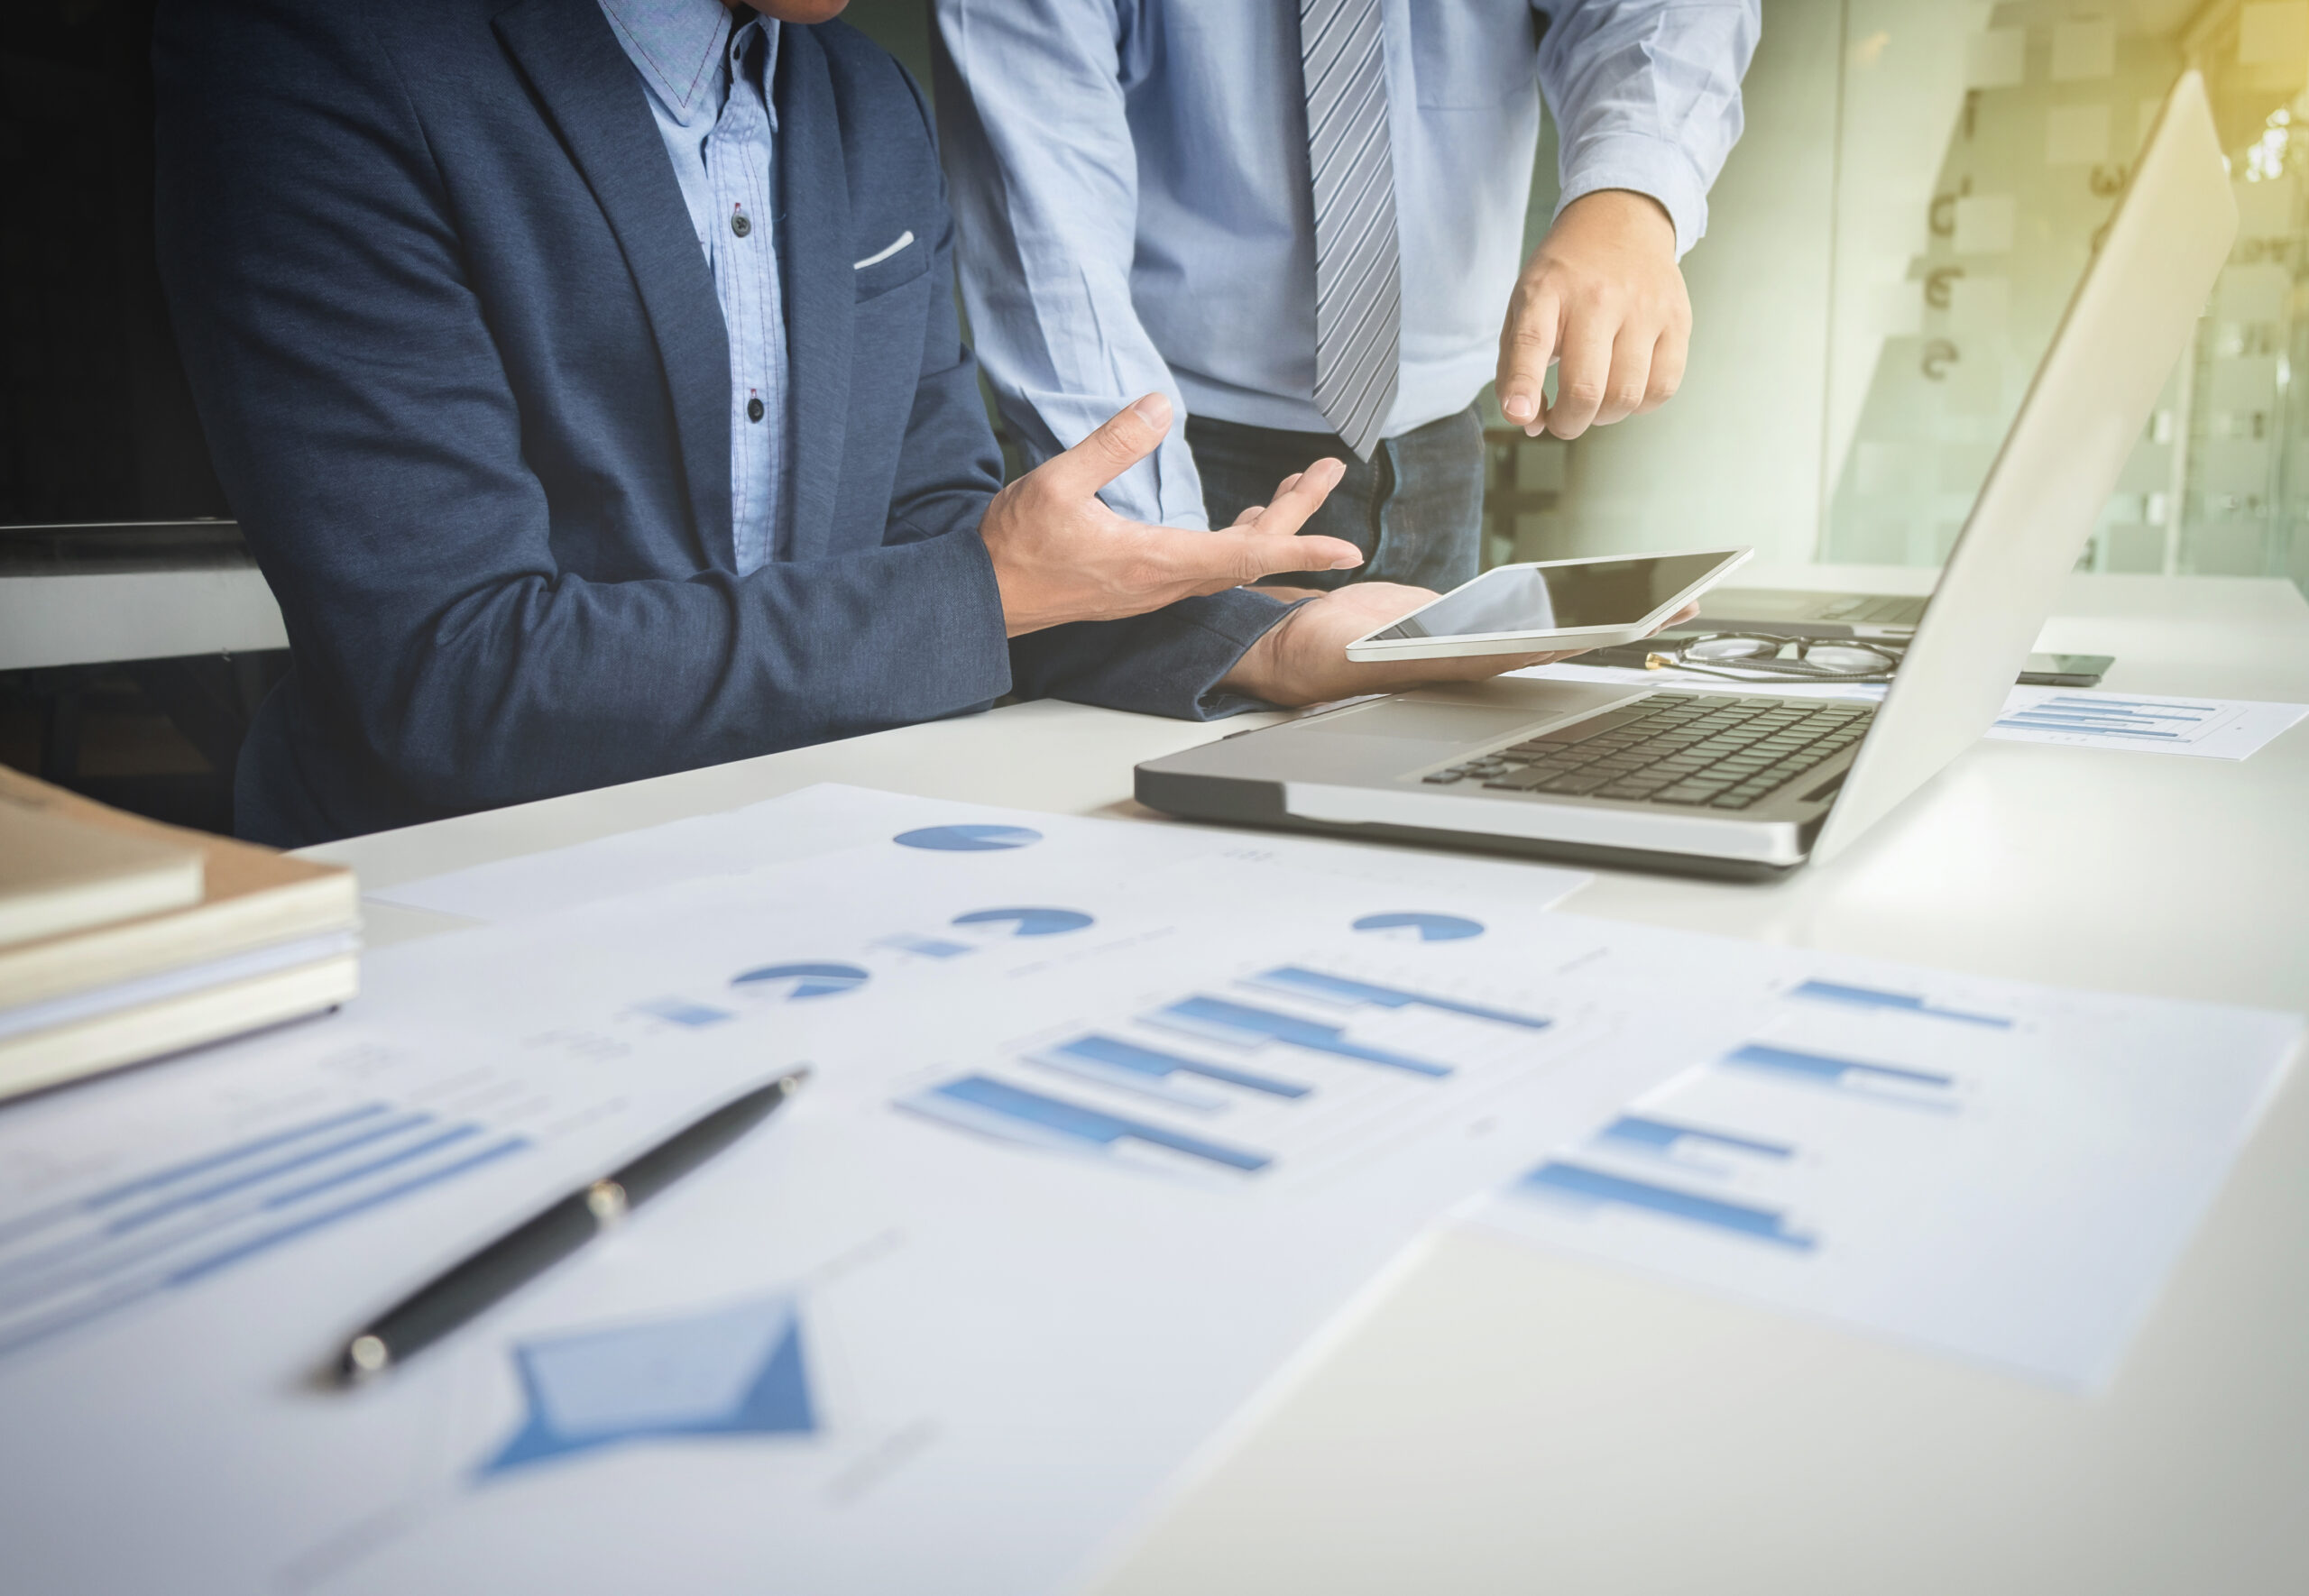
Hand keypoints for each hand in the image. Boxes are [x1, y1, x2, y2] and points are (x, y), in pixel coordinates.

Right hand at [982, 394, 1360, 636]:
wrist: (986, 596)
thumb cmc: (1016, 546)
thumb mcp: (1057, 482)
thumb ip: (1112, 444)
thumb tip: (1160, 406)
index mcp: (1154, 560)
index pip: (1246, 555)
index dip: (1302, 547)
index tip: (1348, 548)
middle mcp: (1164, 581)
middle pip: (1250, 553)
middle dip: (1298, 514)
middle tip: (1328, 470)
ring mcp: (1154, 587)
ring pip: (1231, 560)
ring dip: (1270, 526)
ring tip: (1299, 487)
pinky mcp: (1142, 585)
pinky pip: (1207, 566)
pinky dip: (1239, 542)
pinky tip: (1247, 522)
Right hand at [1221, 585, 1700, 706]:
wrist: (1294, 648)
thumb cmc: (1324, 656)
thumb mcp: (1371, 650)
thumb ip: (1424, 650)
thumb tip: (1483, 649)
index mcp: (1468, 664)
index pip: (1551, 646)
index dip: (1604, 630)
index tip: (1651, 618)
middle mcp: (1485, 656)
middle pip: (1573, 635)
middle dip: (1631, 619)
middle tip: (1690, 603)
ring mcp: (1480, 638)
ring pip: (1560, 622)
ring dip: (1611, 605)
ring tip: (1665, 591)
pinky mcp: (1468, 620)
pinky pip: (1529, 609)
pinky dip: (1569, 596)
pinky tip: (1602, 586)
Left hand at [1496, 190, 1689, 440]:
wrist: (1620, 220)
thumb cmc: (1565, 278)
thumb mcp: (1523, 304)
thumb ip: (1515, 365)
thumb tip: (1528, 421)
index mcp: (1547, 291)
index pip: (1533, 342)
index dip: (1524, 386)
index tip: (1521, 415)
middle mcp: (1598, 297)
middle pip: (1585, 388)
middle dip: (1567, 423)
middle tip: (1561, 420)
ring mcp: (1644, 308)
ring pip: (1625, 396)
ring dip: (1603, 417)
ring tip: (1593, 401)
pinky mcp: (1677, 319)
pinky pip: (1663, 387)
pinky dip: (1639, 405)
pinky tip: (1625, 388)